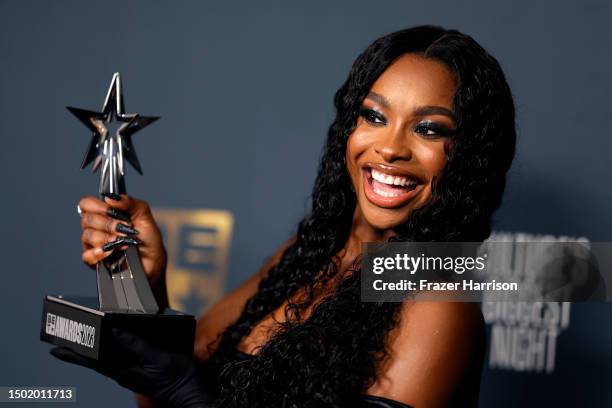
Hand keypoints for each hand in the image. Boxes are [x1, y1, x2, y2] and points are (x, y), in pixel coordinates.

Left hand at [50, 328, 210, 407]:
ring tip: (81, 343)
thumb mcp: (159, 359)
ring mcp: (131, 373)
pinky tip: (113, 346)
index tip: (55, 349)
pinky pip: (119, 360)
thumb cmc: (176, 379)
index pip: (92, 361)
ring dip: (93, 353)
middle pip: (95, 361)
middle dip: (78, 353)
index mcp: (124, 371)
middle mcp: (124, 373)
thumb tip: (116, 332)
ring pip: (106, 361)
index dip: (74, 355)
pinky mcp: (140, 371)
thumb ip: (138, 346)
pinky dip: (110, 352)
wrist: (190, 394)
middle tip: (61, 345)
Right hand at [78, 194, 166, 287]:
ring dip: (107, 238)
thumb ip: (130, 203)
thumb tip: (110, 198)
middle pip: (87, 219)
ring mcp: (93, 245)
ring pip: (87, 236)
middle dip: (109, 224)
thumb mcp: (144, 216)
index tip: (112, 211)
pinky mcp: (95, 261)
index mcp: (105, 214)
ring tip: (123, 243)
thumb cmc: (148, 238)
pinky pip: (86, 255)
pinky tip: (110, 252)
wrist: (154, 262)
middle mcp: (96, 227)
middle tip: (125, 229)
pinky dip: (98, 252)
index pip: (86, 204)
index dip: (97, 206)